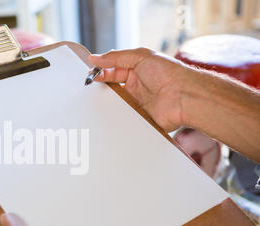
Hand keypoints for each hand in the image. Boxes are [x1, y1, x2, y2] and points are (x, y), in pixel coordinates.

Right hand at [90, 48, 259, 161]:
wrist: (184, 96)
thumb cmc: (168, 73)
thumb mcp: (140, 57)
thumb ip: (116, 58)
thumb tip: (94, 58)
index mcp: (136, 72)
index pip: (112, 72)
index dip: (100, 73)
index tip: (89, 76)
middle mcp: (136, 88)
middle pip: (111, 90)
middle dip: (100, 91)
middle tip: (89, 91)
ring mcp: (137, 104)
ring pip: (115, 106)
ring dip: (107, 105)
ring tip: (96, 104)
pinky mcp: (139, 119)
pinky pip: (123, 120)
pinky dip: (116, 119)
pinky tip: (108, 117)